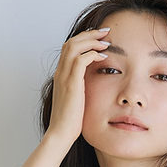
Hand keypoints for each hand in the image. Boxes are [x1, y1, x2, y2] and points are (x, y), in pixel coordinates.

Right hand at [46, 27, 110, 147]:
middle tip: (105, 32)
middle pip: (71, 42)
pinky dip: (92, 54)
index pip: (69, 48)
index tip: (99, 38)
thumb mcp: (76, 101)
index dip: (84, 39)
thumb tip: (92, 86)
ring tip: (106, 41)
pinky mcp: (71, 84)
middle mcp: (60, 73)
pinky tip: (103, 57)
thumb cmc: (70, 122)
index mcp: (61, 76)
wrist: (60, 134)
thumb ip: (81, 89)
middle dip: (89, 34)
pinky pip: (81, 60)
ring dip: (92, 41)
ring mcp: (64, 77)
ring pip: (75, 46)